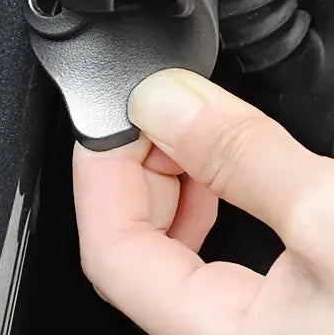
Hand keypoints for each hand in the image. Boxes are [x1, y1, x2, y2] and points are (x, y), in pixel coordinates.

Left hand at [74, 69, 333, 333]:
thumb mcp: (331, 216)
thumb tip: (162, 100)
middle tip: (160, 111)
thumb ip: (242, 157)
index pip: (109, 251)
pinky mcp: (291, 314)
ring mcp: (257, 327)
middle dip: (137, 167)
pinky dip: (215, 203)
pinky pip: (220, 258)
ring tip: (195, 133)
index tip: (116, 110)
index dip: (100, 168)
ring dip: (175, 182)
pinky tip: (232, 175)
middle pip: (136, 247)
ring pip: (176, 253)